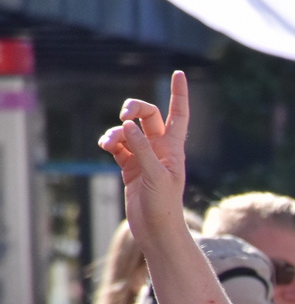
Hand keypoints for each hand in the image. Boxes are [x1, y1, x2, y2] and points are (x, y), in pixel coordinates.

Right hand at [96, 70, 190, 251]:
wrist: (156, 230)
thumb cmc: (163, 205)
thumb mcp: (155, 175)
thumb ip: (142, 149)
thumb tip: (127, 125)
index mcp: (173, 148)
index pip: (178, 114)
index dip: (179, 94)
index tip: (178, 73)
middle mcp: (160, 150)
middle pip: (147, 115)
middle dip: (134, 108)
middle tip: (124, 114)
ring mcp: (144, 158)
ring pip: (128, 130)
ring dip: (116, 131)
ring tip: (110, 143)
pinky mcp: (131, 168)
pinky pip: (118, 146)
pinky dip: (110, 142)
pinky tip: (106, 146)